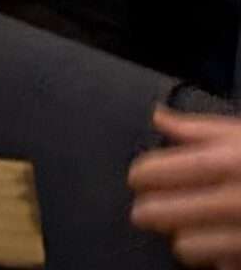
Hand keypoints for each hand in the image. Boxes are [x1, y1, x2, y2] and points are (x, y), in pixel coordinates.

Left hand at [132, 107, 240, 266]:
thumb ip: (200, 129)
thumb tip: (158, 118)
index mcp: (225, 162)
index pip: (153, 173)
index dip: (141, 176)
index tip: (142, 178)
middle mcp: (233, 201)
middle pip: (156, 214)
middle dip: (150, 210)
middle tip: (154, 207)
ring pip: (185, 248)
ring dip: (185, 238)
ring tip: (195, 228)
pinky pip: (222, 267)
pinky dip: (220, 259)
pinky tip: (228, 245)